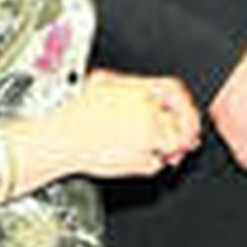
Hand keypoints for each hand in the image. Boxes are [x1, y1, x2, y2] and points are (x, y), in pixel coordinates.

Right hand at [4, 71, 200, 194]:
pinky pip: (155, 164)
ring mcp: (145, 136)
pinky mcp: (140, 159)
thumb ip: (131, 86)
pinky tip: (131, 157)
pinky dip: (148, 163)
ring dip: (167, 149)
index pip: (175, 90)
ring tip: (150, 149)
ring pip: (172, 144)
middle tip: (182, 139)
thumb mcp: (102, 83)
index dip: (183, 103)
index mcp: (138, 90)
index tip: (184, 112)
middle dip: (185, 131)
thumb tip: (150, 93)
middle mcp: (146, 112)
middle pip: (182, 119)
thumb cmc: (75, 114)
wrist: (61, 139)